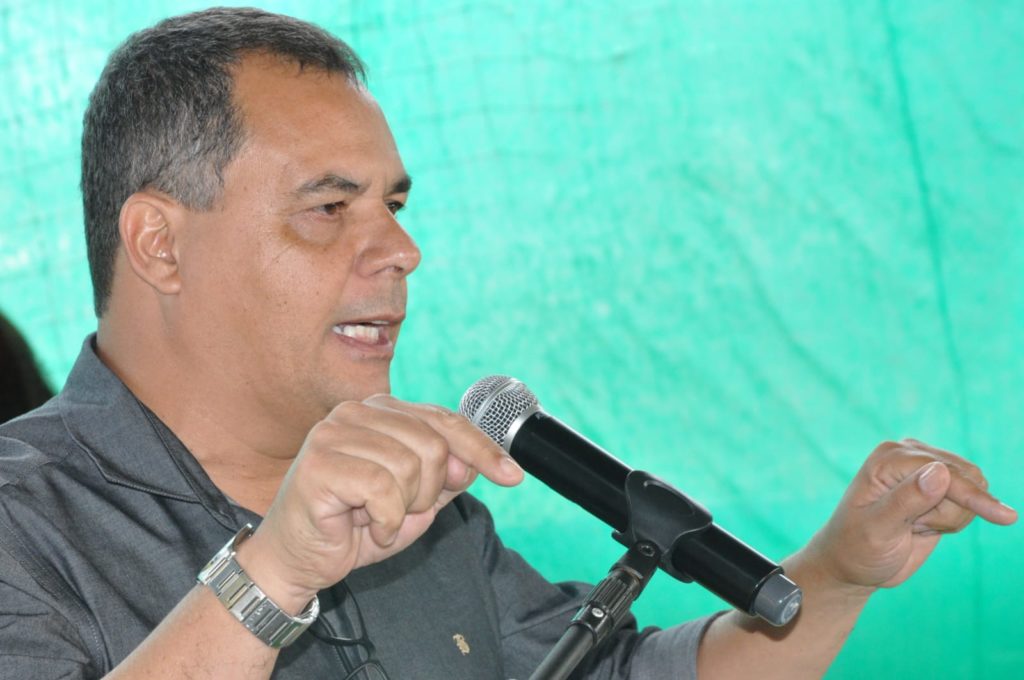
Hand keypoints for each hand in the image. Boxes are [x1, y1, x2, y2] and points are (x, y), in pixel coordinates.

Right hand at [234, 395, 522, 610]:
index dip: (483, 449)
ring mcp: (334, 432)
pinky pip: (384, 489)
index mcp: (380, 412)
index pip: (445, 420)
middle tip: (399, 511)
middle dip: (428, 491)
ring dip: (403, 508)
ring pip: (411, 466)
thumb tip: (472, 462)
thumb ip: (446, 478)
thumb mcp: (415, 503)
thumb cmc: (352, 527)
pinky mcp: (320, 462)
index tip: (513, 476)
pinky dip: (386, 521)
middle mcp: (356, 412)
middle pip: (433, 445)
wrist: (297, 561)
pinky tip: (365, 526)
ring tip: (376, 517)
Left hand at [803, 438, 1016, 593]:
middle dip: (950, 513)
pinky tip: (923, 526)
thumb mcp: (877, 530)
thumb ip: (907, 500)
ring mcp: (923, 469)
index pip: (945, 470)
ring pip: (972, 491)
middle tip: (914, 528)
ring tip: (914, 528)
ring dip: (951, 518)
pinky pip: (969, 503)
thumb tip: (941, 471)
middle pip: (965, 478)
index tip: (1004, 517)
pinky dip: (953, 521)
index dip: (970, 497)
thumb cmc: (857, 548)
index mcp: (889, 458)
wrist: (853, 564)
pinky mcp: (936, 487)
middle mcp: (908, 455)